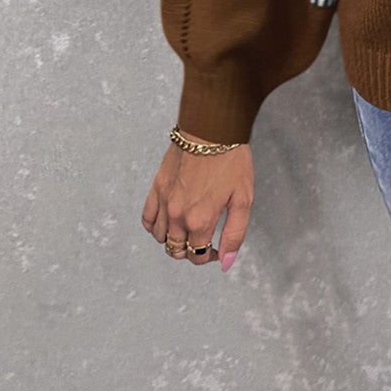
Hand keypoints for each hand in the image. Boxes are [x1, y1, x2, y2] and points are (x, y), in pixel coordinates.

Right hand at [141, 131, 253, 270]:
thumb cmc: (232, 160)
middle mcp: (177, 215)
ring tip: (189, 228)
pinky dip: (155, 226)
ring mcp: (164, 201)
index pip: (197, 256)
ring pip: (161, 237)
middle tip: (205, 239)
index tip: (217, 248)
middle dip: (192, 251)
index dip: (209, 257)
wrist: (212, 129)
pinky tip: (168, 221)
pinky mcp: (156, 187)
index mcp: (200, 220)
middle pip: (177, 250)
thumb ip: (234, 234)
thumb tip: (225, 262)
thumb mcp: (243, 199)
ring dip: (174, 239)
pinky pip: (147, 218)